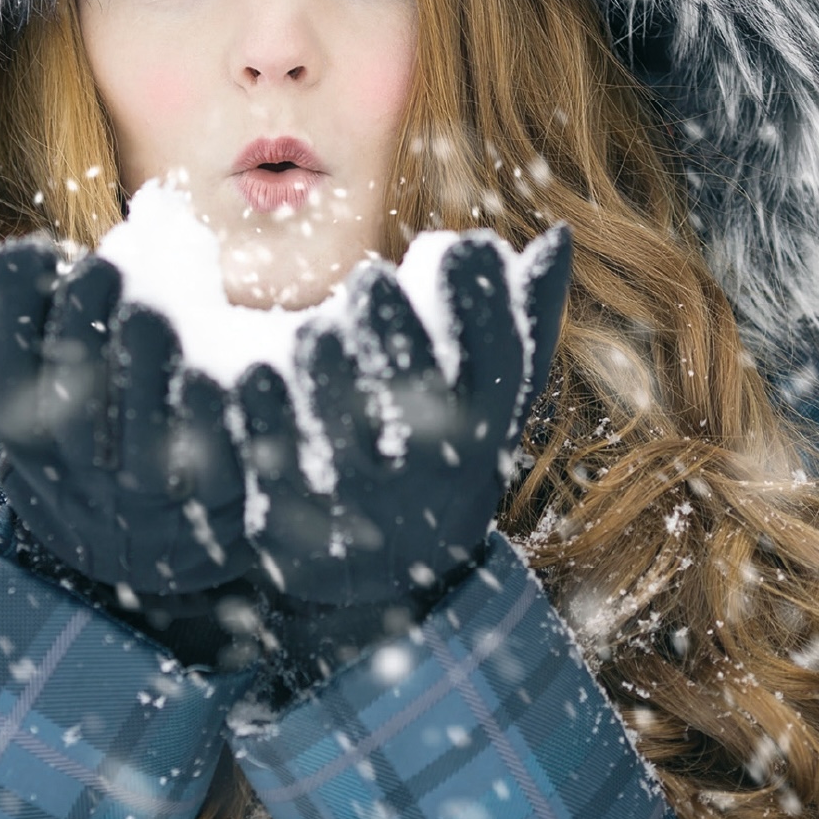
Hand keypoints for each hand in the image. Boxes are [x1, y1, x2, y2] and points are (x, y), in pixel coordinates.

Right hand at [0, 220, 248, 598]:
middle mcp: (78, 469)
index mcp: (25, 431)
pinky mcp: (219, 495)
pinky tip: (213, 364)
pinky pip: (219, 453)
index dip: (14, 302)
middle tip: (105, 270)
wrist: (137, 545)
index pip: (2, 365)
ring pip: (142, 426)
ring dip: (144, 356)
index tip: (35, 250)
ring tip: (151, 309)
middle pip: (71, 391)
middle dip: (83, 318)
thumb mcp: (26, 385)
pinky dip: (213, 405)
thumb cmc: (73, 434)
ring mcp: (147, 490)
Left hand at [233, 227, 568, 609]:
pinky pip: (279, 464)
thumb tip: (559, 234)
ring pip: (348, 432)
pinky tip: (258, 376)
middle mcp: (430, 464)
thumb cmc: (445, 452)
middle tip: (370, 280)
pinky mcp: (295, 513)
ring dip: (333, 376)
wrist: (389, 584)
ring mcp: (363, 495)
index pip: (499, 362)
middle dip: (396, 333)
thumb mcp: (493, 400)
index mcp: (484, 428)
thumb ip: (522, 319)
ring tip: (318, 330)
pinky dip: (270, 420)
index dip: (485, 304)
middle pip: (418, 395)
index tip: (465, 246)